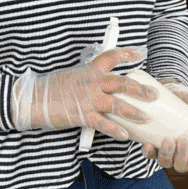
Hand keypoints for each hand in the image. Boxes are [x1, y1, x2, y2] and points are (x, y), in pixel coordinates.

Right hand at [11, 47, 155, 139]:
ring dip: (133, 111)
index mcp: (90, 70)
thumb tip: (103, 85)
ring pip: (117, 104)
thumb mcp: (74, 76)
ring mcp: (88, 99)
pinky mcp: (82, 115)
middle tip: (154, 94)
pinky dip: (115, 130)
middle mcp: (92, 82)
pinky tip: (126, 135)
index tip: (141, 53)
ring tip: (146, 117)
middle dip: (140, 89)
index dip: (128, 53)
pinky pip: (103, 123)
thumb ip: (90, 79)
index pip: (112, 56)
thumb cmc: (52, 88)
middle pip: (122, 82)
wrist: (33, 99)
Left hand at [141, 83, 187, 178]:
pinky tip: (149, 143)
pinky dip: (149, 152)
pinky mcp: (152, 146)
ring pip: (165, 163)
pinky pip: (149, 155)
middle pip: (182, 167)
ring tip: (169, 139)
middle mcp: (180, 156)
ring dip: (167, 154)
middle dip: (183, 156)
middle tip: (184, 140)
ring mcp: (165, 153)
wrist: (170, 96)